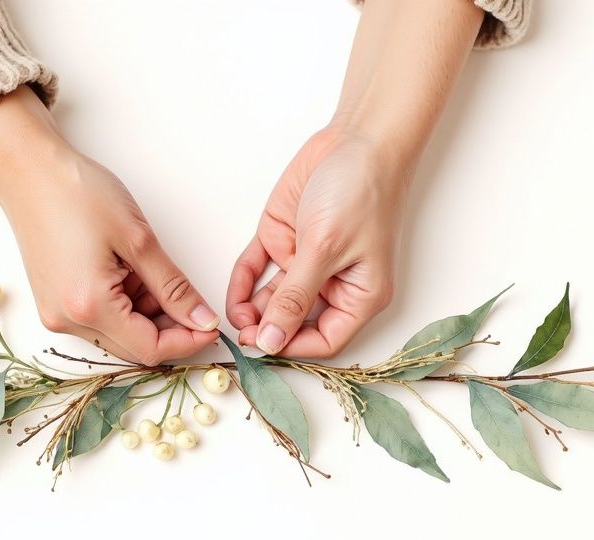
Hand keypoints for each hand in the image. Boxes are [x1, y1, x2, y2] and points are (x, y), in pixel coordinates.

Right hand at [0, 87, 218, 365]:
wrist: (29, 171)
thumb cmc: (78, 193)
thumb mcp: (139, 240)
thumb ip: (173, 287)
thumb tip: (202, 319)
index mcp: (89, 307)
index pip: (150, 349)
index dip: (187, 342)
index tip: (211, 326)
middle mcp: (67, 320)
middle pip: (133, 347)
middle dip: (169, 329)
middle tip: (192, 301)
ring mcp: (56, 314)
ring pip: (118, 334)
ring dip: (146, 315)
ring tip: (152, 272)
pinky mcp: (53, 302)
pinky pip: (99, 319)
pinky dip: (124, 306)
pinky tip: (131, 273)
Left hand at [227, 0, 483, 357]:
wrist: (355, 139)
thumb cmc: (360, 191)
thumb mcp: (325, 250)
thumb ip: (295, 298)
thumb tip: (273, 341)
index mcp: (359, 295)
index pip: (325, 340)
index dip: (293, 347)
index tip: (264, 346)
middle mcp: (332, 284)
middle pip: (294, 323)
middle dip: (267, 330)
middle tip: (241, 334)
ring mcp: (304, 262)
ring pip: (272, 299)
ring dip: (251, 310)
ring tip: (233, 319)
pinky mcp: (282, 239)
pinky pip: (258, 269)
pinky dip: (243, 281)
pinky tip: (233, 294)